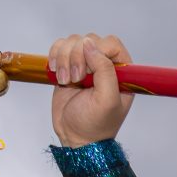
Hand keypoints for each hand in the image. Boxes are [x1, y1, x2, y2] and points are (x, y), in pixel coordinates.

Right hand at [47, 32, 132, 146]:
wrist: (75, 137)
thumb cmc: (96, 124)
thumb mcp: (107, 100)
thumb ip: (105, 70)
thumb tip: (90, 44)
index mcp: (122, 72)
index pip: (111, 43)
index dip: (97, 50)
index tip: (88, 70)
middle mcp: (105, 65)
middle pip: (89, 40)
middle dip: (77, 57)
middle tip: (75, 80)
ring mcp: (86, 65)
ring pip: (72, 42)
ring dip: (64, 59)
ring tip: (66, 81)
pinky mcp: (68, 66)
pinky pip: (60, 47)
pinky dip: (54, 57)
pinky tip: (56, 73)